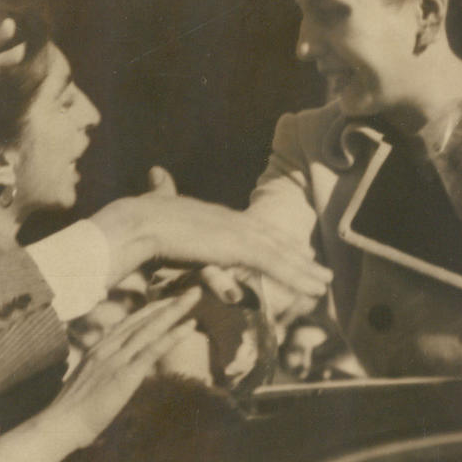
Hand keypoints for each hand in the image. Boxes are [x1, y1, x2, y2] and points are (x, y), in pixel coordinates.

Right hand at [59, 286, 202, 436]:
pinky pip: (154, 349)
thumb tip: (109, 374)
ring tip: (195, 296)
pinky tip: (190, 325)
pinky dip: (173, 335)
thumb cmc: (71, 412)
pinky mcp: (126, 374)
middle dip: (168, 304)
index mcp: (100, 349)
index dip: (150, 311)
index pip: (129, 323)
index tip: (168, 301)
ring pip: (151, 328)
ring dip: (175, 310)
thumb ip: (100, 372)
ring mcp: (117, 358)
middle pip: (143, 319)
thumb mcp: (87, 384)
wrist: (60, 424)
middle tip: (191, 291)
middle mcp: (109, 347)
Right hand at [94, 167, 331, 300]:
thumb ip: (161, 191)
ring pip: (279, 253)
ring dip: (303, 270)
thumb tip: (157, 172)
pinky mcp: (237, 247)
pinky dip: (296, 276)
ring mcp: (237, 233)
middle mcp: (232, 221)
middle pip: (271, 239)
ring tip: (324, 284)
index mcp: (215, 215)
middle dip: (296, 255)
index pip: (252, 227)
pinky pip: (274, 264)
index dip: (272, 238)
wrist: (138, 222)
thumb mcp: (156, 204)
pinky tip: (312, 288)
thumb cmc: (139, 217)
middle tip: (318, 267)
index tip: (290, 248)